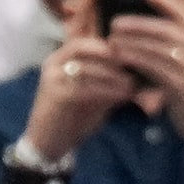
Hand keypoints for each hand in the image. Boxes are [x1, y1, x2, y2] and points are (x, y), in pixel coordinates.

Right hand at [24, 34, 137, 159]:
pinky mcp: (56, 96)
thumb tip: (135, 76)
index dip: (105, 45)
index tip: (129, 51)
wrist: (49, 142)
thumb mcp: (93, 95)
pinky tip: (122, 96)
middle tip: (132, 65)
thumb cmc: (73, 117)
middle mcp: (53, 63)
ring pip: (85, 68)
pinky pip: (84, 89)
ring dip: (111, 75)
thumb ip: (108, 83)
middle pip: (82, 48)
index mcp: (59, 58)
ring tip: (131, 84)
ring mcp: (52, 78)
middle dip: (109, 56)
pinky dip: (106, 91)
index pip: (82, 41)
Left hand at [106, 0, 183, 165]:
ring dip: (133, 42)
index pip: (183, 13)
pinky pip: (156, 68)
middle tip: (114, 21)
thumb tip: (142, 36)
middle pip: (166, 29)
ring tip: (111, 39)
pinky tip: (121, 58)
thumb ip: (172, 52)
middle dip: (139, 23)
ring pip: (159, 47)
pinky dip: (137, 60)